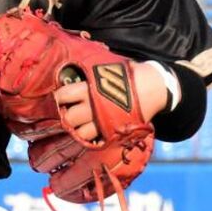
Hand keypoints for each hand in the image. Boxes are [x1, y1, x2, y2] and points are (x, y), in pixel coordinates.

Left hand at [52, 62, 168, 141]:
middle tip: (68, 112)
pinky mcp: (114, 132)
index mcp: (90, 88)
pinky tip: (92, 131)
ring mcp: (104, 122)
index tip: (59, 98)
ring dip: (78, 129)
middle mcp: (94, 106)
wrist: (153, 87)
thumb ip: (88, 73)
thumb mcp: (106, 68)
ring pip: (81, 133)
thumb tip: (70, 69)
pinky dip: (91, 138)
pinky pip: (96, 141)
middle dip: (66, 116)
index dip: (59, 98)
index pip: (64, 96)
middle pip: (70, 118)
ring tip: (80, 123)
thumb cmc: (127, 74)